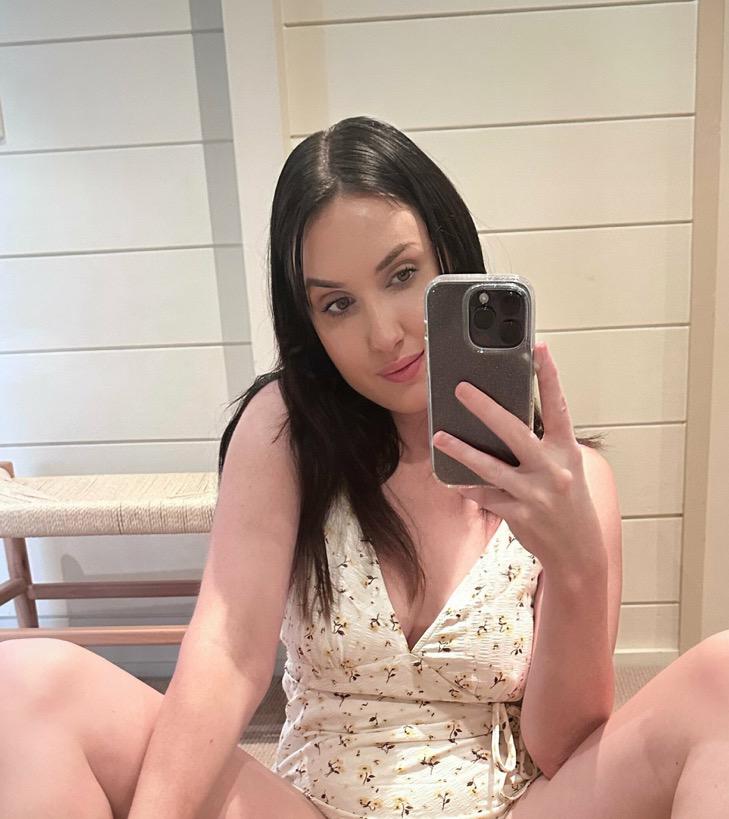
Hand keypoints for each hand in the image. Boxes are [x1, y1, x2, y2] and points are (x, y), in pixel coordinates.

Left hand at [431, 341, 603, 572]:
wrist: (580, 552)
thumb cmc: (571, 503)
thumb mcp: (567, 468)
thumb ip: (543, 445)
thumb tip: (505, 421)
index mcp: (567, 451)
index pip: (559, 406)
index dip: (549, 376)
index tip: (538, 348)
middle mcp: (553, 469)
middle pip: (514, 431)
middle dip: (485, 407)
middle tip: (461, 388)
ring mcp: (535, 494)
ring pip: (490, 467)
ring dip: (461, 450)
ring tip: (438, 436)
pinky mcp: (520, 515)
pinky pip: (486, 496)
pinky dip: (468, 487)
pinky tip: (452, 480)